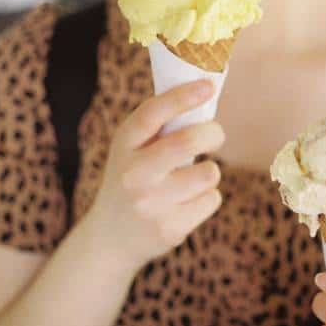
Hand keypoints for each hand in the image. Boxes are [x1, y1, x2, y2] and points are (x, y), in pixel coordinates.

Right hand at [84, 80, 225, 269]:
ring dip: (209, 171)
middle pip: (187, 142)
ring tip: (193, 178)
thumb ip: (159, 128)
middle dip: (213, 133)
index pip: (152, 114)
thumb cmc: (133, 180)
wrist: (110, 239)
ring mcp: (151, 204)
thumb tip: (204, 92)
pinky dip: (207, 197)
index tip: (207, 85)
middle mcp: (134, 175)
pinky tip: (187, 203)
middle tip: (215, 135)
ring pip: (209, 173)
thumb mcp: (131, 150)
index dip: (181, 97)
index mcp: (123, 145)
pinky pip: (212, 199)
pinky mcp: (170, 229)